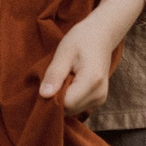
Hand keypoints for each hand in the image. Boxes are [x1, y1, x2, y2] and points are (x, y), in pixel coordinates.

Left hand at [39, 0, 145, 117]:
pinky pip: (78, 106)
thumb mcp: (64, 52)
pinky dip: (70, 97)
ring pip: (72, 110)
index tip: (49, 80)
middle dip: (57, 97)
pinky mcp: (99, 100)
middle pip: (69, 109)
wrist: (101, 35)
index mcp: (92, 81)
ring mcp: (101, 99)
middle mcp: (100, 95)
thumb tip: (44, 95)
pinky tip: (70, 82)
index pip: (66, 103)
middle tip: (56, 76)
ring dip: (63, 97)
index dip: (52, 96)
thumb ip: (54, 74)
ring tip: (65, 77)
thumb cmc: (81, 39)